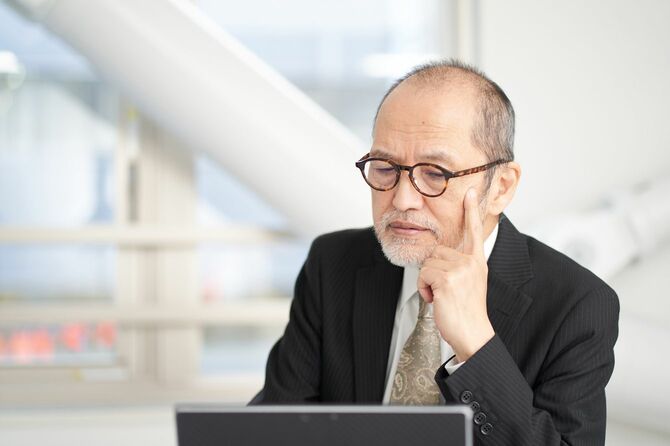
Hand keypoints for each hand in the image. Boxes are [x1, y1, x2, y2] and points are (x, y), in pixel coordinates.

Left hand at [417, 188, 494, 362]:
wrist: (473, 335)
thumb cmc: (466, 313)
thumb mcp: (467, 284)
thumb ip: (458, 266)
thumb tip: (436, 257)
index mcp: (477, 262)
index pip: (474, 231)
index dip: (471, 210)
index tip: (469, 191)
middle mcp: (471, 262)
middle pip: (435, 251)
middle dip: (432, 271)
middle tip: (445, 292)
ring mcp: (460, 269)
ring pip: (427, 263)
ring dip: (427, 282)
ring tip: (443, 297)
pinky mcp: (447, 278)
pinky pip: (423, 274)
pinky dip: (424, 289)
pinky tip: (438, 300)